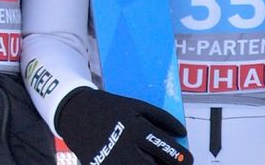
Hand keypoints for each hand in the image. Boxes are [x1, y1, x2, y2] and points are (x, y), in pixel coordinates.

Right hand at [55, 87, 192, 163]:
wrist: (75, 112)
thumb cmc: (110, 108)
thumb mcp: (136, 106)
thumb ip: (161, 118)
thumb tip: (181, 133)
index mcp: (137, 129)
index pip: (167, 150)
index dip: (183, 159)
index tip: (188, 161)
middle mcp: (126, 147)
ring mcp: (112, 160)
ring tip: (156, 164)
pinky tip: (139, 163)